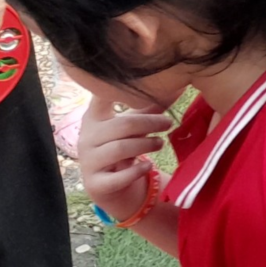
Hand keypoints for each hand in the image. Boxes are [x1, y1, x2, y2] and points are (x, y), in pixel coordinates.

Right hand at [77, 92, 171, 220]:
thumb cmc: (122, 145)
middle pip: (122, 125)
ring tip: (160, 143)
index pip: (99, 98)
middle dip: (150, 123)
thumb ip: (150, 107)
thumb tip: (178, 85)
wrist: (110, 186)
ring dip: (146, 144)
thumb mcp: (133, 126)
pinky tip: (148, 165)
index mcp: (94, 119)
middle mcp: (87, 138)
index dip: (113, 88)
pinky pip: (117, 177)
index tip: (134, 79)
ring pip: (119, 148)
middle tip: (168, 123)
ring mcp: (89, 162)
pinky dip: (136, 171)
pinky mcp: (96, 184)